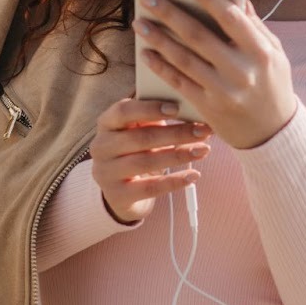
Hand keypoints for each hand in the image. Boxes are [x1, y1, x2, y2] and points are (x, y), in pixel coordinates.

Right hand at [90, 97, 211, 224]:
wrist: (119, 191)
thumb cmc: (135, 151)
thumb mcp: (139, 131)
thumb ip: (157, 118)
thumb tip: (192, 111)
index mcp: (106, 123)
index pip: (123, 110)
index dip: (149, 108)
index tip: (176, 108)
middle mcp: (101, 147)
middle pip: (141, 138)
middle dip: (176, 133)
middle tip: (204, 131)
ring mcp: (106, 173)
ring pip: (146, 162)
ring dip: (179, 155)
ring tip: (203, 150)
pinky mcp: (118, 195)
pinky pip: (149, 188)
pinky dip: (174, 181)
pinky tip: (193, 175)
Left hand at [135, 0, 297, 149]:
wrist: (272, 133)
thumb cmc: (272, 84)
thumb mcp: (275, 53)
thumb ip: (255, 25)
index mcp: (260, 51)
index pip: (231, 16)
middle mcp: (241, 70)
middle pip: (198, 35)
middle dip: (170, 12)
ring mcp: (223, 91)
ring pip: (183, 58)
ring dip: (158, 38)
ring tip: (140, 21)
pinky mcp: (207, 107)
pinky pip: (178, 83)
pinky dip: (160, 66)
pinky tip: (146, 52)